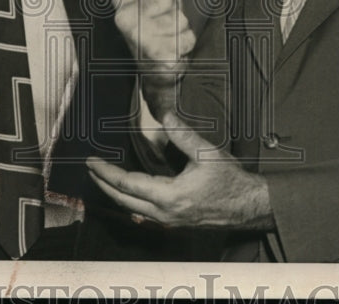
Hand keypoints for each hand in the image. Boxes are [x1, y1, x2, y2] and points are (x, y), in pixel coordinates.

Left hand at [86, 112, 274, 230]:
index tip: (92, 161)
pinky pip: (143, 214)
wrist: (248, 207)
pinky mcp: (173, 223)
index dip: (107, 172)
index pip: (127, 184)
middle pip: (123, 200)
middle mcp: (164, 213)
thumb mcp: (206, 153)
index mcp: (169, 196)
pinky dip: (129, 201)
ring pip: (131, 209)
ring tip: (103, 178)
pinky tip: (127, 193)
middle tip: (90, 168)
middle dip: (103, 184)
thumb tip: (163, 115)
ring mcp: (168, 222)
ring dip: (114, 193)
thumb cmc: (230, 181)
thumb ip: (182, 134)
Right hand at [113, 0, 195, 103]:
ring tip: (169, 37)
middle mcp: (124, 17)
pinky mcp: (155, 54)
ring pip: (179, 18)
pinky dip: (185, 43)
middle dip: (175, 10)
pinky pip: (186, 38)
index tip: (161, 4)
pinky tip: (173, 50)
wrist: (154, 70)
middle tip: (165, 24)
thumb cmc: (157, 31)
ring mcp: (138, 36)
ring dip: (181, 29)